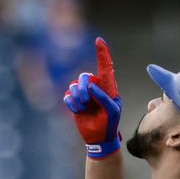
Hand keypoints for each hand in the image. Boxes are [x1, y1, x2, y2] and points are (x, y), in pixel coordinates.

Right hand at [63, 37, 121, 157]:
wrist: (98, 138)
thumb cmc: (109, 123)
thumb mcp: (112, 111)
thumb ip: (104, 97)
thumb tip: (91, 86)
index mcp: (108, 86)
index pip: (105, 66)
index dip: (102, 53)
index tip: (98, 41)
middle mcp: (95, 87)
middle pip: (84, 76)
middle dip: (82, 89)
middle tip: (86, 101)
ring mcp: (84, 94)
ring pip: (73, 86)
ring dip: (78, 99)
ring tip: (84, 108)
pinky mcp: (74, 101)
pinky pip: (67, 96)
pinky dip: (71, 104)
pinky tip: (78, 111)